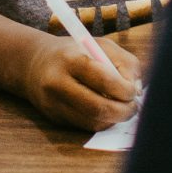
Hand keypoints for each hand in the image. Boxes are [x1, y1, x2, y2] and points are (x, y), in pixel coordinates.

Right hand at [23, 32, 139, 132]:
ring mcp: (54, 104)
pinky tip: (107, 112)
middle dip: (123, 111)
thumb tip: (137, 90)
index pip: (102, 79)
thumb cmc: (75, 52)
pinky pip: (85, 126)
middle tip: (134, 107)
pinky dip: (102, 122)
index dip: (124, 89)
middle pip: (97, 107)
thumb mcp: (100, 46)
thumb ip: (124, 63)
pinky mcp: (54, 118)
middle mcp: (58, 83)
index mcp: (70, 59)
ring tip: (122, 109)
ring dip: (114, 119)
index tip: (134, 91)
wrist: (34, 64)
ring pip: (92, 122)